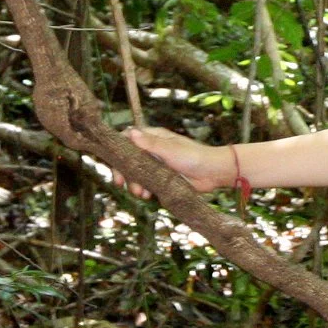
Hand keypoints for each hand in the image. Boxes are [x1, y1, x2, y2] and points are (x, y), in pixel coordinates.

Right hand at [113, 125, 235, 198]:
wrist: (213, 173)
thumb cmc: (195, 156)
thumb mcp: (171, 150)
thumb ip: (151, 143)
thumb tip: (130, 132)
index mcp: (154, 137)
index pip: (128, 138)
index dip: (118, 149)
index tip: (114, 162)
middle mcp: (152, 150)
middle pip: (128, 159)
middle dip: (123, 172)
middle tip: (120, 183)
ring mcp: (157, 164)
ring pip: (136, 173)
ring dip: (134, 183)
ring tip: (140, 193)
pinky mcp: (162, 178)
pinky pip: (147, 183)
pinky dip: (144, 189)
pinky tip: (147, 195)